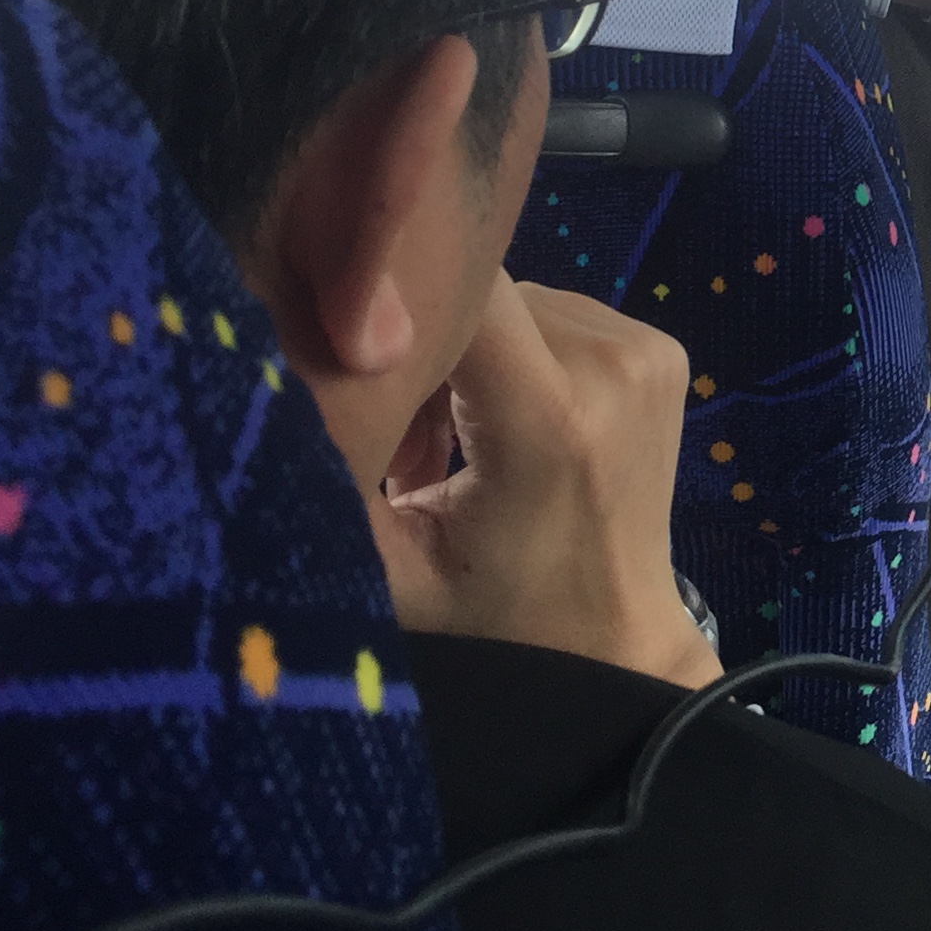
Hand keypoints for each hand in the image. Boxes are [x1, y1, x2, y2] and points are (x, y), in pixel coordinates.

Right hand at [369, 275, 723, 688]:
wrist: (613, 639)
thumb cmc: (492, 616)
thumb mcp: (389, 568)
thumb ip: (331, 475)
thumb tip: (268, 384)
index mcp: (550, 415)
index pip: (463, 291)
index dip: (400, 310)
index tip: (358, 367)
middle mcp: (612, 365)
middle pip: (484, 299)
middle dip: (430, 354)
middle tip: (405, 451)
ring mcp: (646, 350)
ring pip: (516, 305)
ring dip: (470, 360)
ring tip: (451, 450)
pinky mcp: (662, 348)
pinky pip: (558, 317)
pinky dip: (517, 358)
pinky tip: (503, 427)